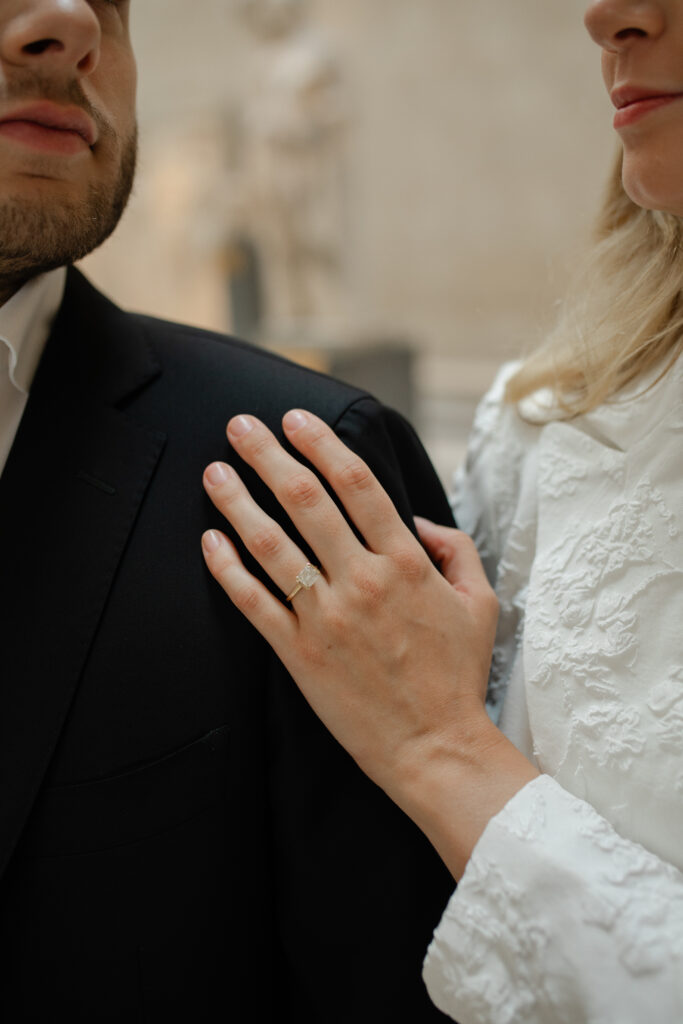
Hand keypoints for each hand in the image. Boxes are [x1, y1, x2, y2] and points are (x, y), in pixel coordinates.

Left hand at [201, 410, 537, 877]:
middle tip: (240, 425)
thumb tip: (415, 520)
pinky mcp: (299, 653)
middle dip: (268, 455)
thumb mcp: (481, 605)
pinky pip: (254, 602)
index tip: (297, 419)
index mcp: (406, 563)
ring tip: (213, 472)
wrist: (435, 748)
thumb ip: (456, 550)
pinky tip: (210, 539)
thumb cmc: (458, 676)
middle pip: (305, 501)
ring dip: (237, 502)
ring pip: (271, 546)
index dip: (323, 444)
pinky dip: (228, 569)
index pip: (357, 485)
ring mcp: (327, 617)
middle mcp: (362, 581)